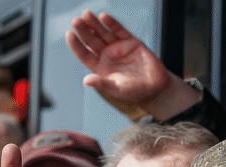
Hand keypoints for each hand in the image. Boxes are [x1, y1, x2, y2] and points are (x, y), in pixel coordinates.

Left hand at [66, 10, 199, 120]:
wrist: (156, 87)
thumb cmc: (135, 92)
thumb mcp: (117, 90)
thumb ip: (102, 84)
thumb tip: (86, 81)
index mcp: (100, 68)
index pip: (85, 55)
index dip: (76, 45)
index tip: (69, 34)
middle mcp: (107, 56)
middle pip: (92, 41)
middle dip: (84, 31)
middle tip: (76, 21)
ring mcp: (118, 47)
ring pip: (103, 33)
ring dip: (94, 24)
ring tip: (86, 14)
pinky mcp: (131, 41)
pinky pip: (119, 30)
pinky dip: (112, 23)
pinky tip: (104, 17)